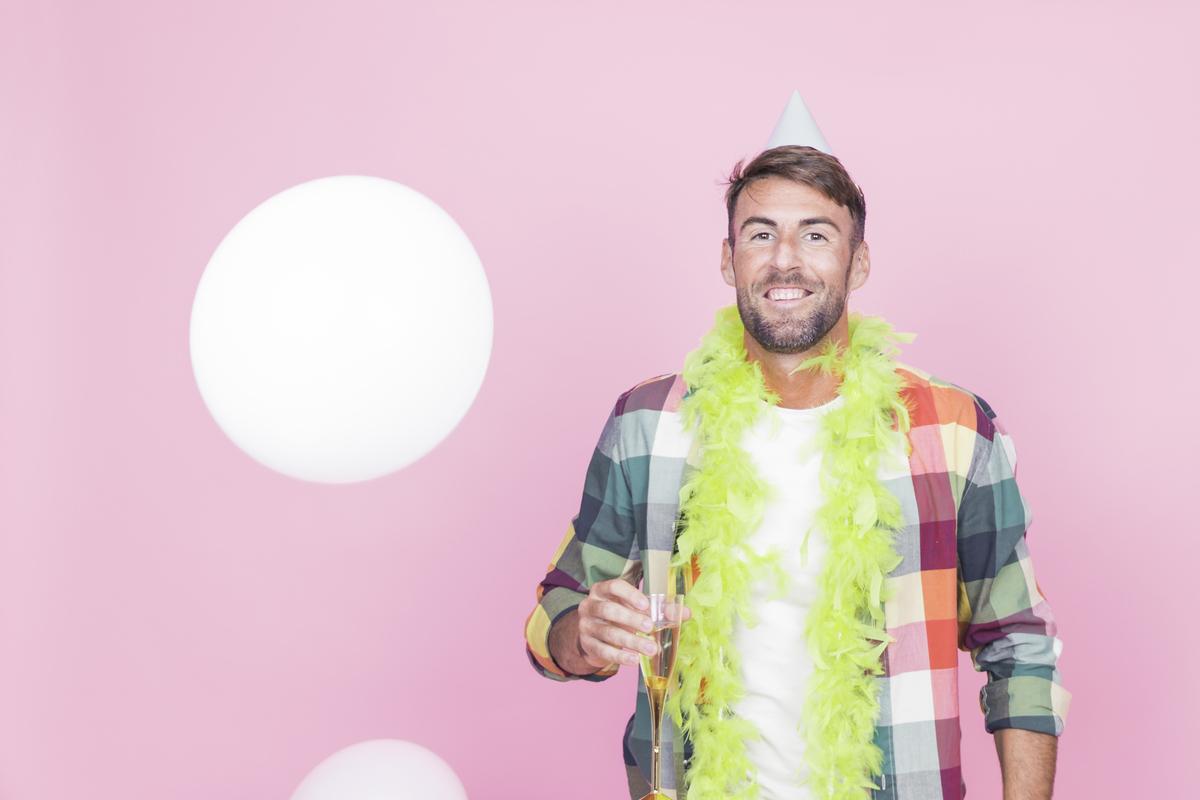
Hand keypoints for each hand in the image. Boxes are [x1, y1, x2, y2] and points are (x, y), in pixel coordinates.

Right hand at [576, 578, 692, 667]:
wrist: (594, 635)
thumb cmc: (619, 616)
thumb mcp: (636, 609)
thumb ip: (660, 610)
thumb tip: (686, 613)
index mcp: (603, 590)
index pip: (614, 586)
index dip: (630, 595)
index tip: (646, 605)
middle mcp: (591, 605)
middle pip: (609, 610)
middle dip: (631, 619)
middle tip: (650, 627)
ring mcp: (586, 625)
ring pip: (608, 632)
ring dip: (631, 641)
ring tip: (650, 649)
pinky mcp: (587, 644)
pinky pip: (603, 651)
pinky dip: (620, 656)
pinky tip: (635, 659)